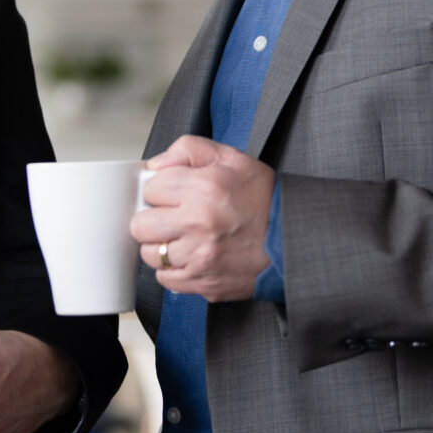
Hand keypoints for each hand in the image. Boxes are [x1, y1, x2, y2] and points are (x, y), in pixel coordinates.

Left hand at [131, 135, 275, 302]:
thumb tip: (155, 165)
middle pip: (141, 225)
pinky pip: (165, 279)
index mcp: (204, 188)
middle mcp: (199, 224)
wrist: (291, 239)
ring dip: (162, 246)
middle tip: (173, 217)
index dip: (161, 190)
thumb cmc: (263, 199)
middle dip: (154, 219)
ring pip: (150, 254)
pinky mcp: (203, 282)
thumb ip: (188, 150)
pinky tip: (191, 256)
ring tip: (184, 238)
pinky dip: (174, 270)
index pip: (150, 189)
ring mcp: (199, 257)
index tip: (174, 194)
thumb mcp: (231, 158)